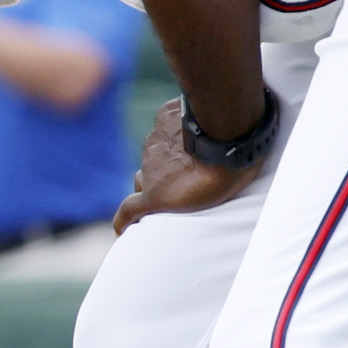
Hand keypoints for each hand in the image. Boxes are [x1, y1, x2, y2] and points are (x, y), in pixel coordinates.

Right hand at [113, 97, 266, 231]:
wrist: (227, 131)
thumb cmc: (224, 172)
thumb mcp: (208, 201)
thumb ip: (187, 202)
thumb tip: (181, 201)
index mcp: (156, 194)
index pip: (129, 210)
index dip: (123, 220)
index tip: (120, 229)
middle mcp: (148, 168)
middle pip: (143, 179)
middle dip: (153, 184)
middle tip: (175, 185)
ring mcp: (154, 141)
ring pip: (156, 153)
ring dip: (169, 157)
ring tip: (194, 156)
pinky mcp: (163, 118)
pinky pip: (167, 127)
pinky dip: (176, 132)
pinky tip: (195, 131)